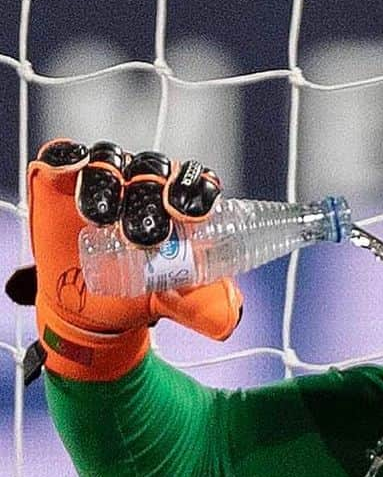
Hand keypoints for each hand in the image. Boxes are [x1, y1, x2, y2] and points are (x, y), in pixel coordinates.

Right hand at [3, 138, 242, 383]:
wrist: (90, 312)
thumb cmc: (140, 295)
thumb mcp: (175, 304)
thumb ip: (203, 307)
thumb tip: (228, 319)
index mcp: (179, 201)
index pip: (194, 182)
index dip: (196, 191)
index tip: (190, 217)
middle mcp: (144, 181)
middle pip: (153, 170)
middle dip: (151, 198)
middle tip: (146, 236)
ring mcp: (103, 176)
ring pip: (110, 162)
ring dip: (110, 187)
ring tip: (105, 220)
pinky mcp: (60, 178)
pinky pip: (64, 157)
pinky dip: (68, 159)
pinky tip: (74, 170)